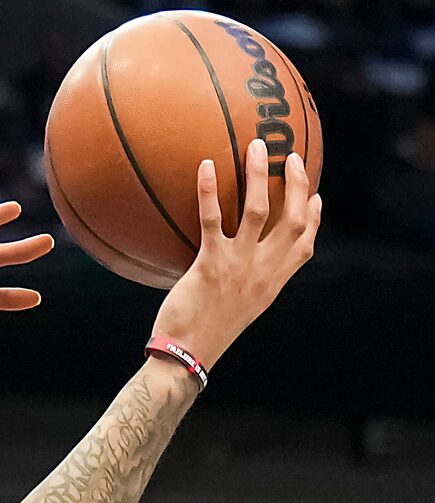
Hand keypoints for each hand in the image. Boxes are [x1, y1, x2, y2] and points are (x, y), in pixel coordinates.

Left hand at [150, 139, 320, 369]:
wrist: (187, 356)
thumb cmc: (204, 334)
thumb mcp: (238, 308)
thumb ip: (245, 282)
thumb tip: (234, 266)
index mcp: (273, 281)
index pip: (304, 245)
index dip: (314, 217)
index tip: (316, 195)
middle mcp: (264, 270)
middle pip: (294, 219)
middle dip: (297, 184)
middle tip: (291, 156)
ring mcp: (240, 265)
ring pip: (259, 209)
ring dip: (259, 174)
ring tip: (256, 146)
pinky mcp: (211, 263)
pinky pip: (212, 218)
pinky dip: (209, 189)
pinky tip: (205, 164)